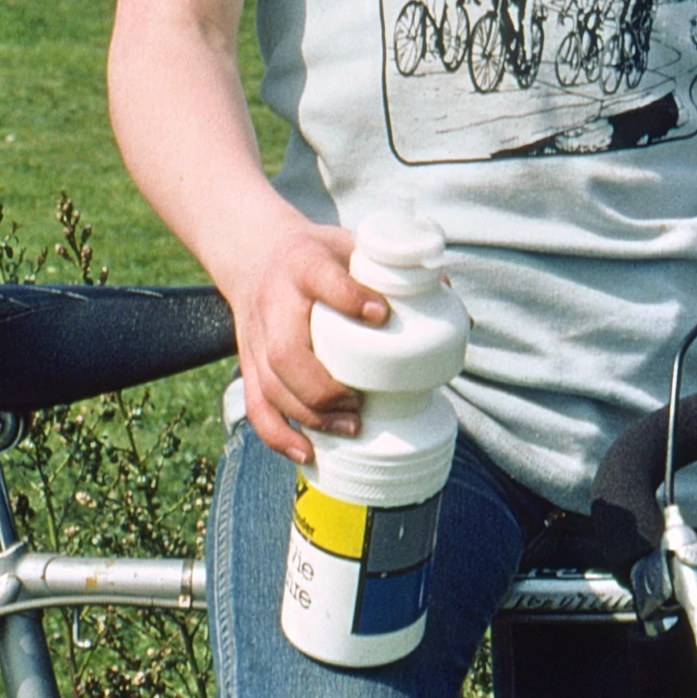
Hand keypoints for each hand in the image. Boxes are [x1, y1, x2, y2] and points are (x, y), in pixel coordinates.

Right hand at [225, 221, 382, 465]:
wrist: (254, 255)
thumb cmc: (316, 255)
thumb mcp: (348, 244)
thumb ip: (391, 268)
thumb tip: (447, 297)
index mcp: (303, 265)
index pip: (321, 279)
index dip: (349, 298)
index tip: (382, 315)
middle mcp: (274, 303)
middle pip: (286, 353)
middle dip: (324, 387)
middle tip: (360, 402)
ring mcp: (256, 338)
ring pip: (271, 387)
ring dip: (310, 415)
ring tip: (351, 426)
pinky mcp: (249, 364)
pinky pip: (257, 406)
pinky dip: (279, 435)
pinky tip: (308, 452)